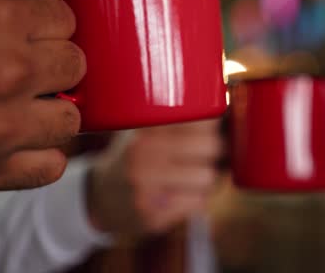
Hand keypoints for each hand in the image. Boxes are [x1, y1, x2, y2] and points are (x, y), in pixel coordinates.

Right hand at [0, 0, 83, 196]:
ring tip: (10, 101)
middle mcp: (6, 72)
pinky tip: (8, 137)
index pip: (64, 15)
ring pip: (72, 117)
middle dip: (49, 59)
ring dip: (48, 108)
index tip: (17, 25)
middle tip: (11, 60)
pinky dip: (36, 153)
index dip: (40, 18)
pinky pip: (51, 164)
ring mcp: (1, 129)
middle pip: (75, 63)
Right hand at [87, 119, 221, 237]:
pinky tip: (179, 196)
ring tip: (190, 177)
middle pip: (213, 145)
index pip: (200, 117)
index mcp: (145, 129)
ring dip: (207, 179)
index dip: (212, 125)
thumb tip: (226, 108)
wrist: (99, 197)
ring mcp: (146, 187)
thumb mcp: (145, 129)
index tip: (209, 130)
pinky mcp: (152, 215)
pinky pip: (198, 203)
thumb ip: (178, 118)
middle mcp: (143, 155)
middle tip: (204, 155)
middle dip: (215, 152)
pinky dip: (195, 200)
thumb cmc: (135, 157)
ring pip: (209, 177)